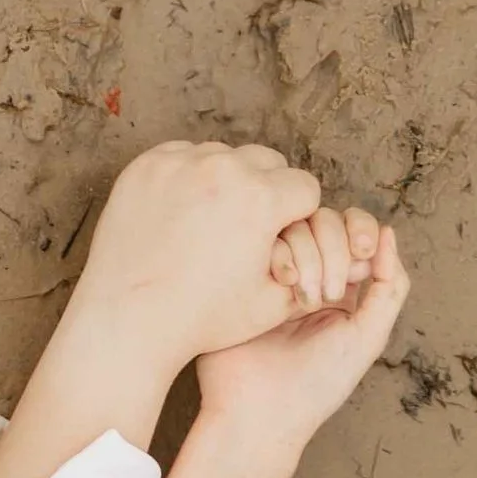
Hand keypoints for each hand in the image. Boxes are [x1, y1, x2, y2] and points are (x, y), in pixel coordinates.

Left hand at [69, 141, 326, 372]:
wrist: (130, 320)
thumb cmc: (204, 320)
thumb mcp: (270, 305)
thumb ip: (310, 268)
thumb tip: (346, 255)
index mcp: (261, 200)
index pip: (304, 188)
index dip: (298, 218)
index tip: (281, 240)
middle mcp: (223, 169)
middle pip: (267, 162)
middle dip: (266, 192)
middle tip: (249, 231)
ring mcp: (181, 161)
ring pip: (225, 157)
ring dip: (227, 183)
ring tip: (213, 227)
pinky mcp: (148, 164)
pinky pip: (183, 159)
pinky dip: (188, 181)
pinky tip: (184, 218)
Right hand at [195, 216, 409, 456]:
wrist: (259, 410)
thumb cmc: (317, 385)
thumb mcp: (367, 338)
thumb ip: (389, 288)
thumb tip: (388, 233)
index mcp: (341, 287)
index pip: (355, 231)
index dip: (359, 231)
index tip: (362, 253)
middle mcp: (308, 274)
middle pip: (325, 220)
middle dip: (333, 246)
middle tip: (328, 292)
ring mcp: (274, 272)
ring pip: (293, 225)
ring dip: (306, 255)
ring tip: (301, 301)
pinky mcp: (244, 275)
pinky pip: (262, 238)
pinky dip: (278, 256)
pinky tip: (278, 288)